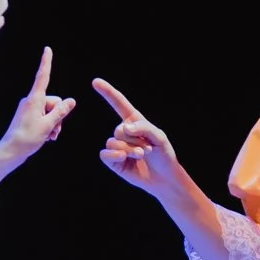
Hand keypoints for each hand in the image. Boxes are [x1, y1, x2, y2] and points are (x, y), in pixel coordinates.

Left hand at [0, 48, 74, 161]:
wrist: (10, 152)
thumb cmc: (27, 139)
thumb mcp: (48, 125)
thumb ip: (61, 111)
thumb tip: (71, 100)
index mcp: (34, 100)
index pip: (43, 77)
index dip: (46, 62)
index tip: (47, 49)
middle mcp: (31, 101)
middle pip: (54, 101)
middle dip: (58, 116)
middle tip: (53, 131)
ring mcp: (29, 109)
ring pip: (51, 111)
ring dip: (54, 124)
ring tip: (49, 136)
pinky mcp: (28, 116)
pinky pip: (44, 117)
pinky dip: (48, 126)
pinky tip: (47, 137)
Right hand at [92, 78, 188, 201]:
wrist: (164, 177)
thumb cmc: (164, 154)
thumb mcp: (159, 136)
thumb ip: (143, 127)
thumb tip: (123, 129)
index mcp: (134, 121)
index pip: (119, 103)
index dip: (107, 92)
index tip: (95, 82)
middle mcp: (124, 132)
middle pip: (119, 129)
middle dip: (135, 140)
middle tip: (148, 149)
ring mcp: (117, 146)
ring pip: (113, 142)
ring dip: (129, 150)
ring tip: (142, 155)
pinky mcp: (113, 161)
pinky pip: (105, 154)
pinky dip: (115, 156)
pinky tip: (124, 159)